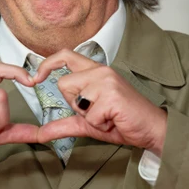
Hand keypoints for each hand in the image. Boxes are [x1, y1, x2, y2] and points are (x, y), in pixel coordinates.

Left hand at [32, 49, 167, 155]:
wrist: (153, 129)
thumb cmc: (123, 121)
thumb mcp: (88, 122)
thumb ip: (63, 124)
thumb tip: (38, 133)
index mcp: (95, 71)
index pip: (65, 55)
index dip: (47, 64)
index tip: (34, 78)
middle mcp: (101, 71)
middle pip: (64, 84)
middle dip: (74, 105)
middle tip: (97, 111)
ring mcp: (107, 82)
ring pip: (75, 101)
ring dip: (88, 117)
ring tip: (107, 116)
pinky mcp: (112, 96)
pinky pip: (89, 116)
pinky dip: (99, 125)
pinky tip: (114, 120)